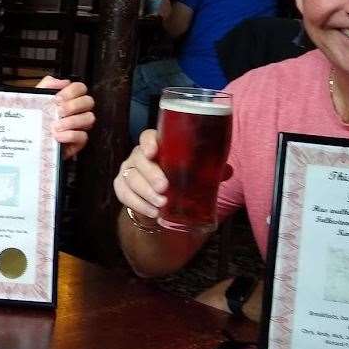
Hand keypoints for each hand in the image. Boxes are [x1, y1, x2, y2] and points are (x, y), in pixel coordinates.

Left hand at [36, 76, 95, 159]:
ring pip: (89, 118)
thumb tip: (61, 81)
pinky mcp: (78, 141)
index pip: (80, 88)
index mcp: (69, 99)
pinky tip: (57, 135)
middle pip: (89, 101)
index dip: (72, 91)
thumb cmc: (34, 120)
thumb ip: (47, 85)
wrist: (29, 140)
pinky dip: (70, 135)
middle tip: (58, 111)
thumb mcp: (36, 99)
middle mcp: (77, 112)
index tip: (57, 98)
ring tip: (55, 126)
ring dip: (72, 121)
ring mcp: (79, 126)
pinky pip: (83, 136)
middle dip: (73, 105)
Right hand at [114, 131, 232, 221]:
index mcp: (156, 146)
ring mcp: (128, 171)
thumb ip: (209, 170)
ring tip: (161, 204)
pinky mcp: (121, 188)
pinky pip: (124, 194)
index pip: (147, 137)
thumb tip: (227, 171)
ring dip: (146, 192)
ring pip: (130, 178)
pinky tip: (152, 212)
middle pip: (138, 159)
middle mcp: (139, 156)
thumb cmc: (179, 181)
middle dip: (150, 174)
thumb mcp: (195, 174)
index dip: (148, 142)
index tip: (153, 152)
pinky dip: (138, 204)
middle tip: (164, 187)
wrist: (161, 204)